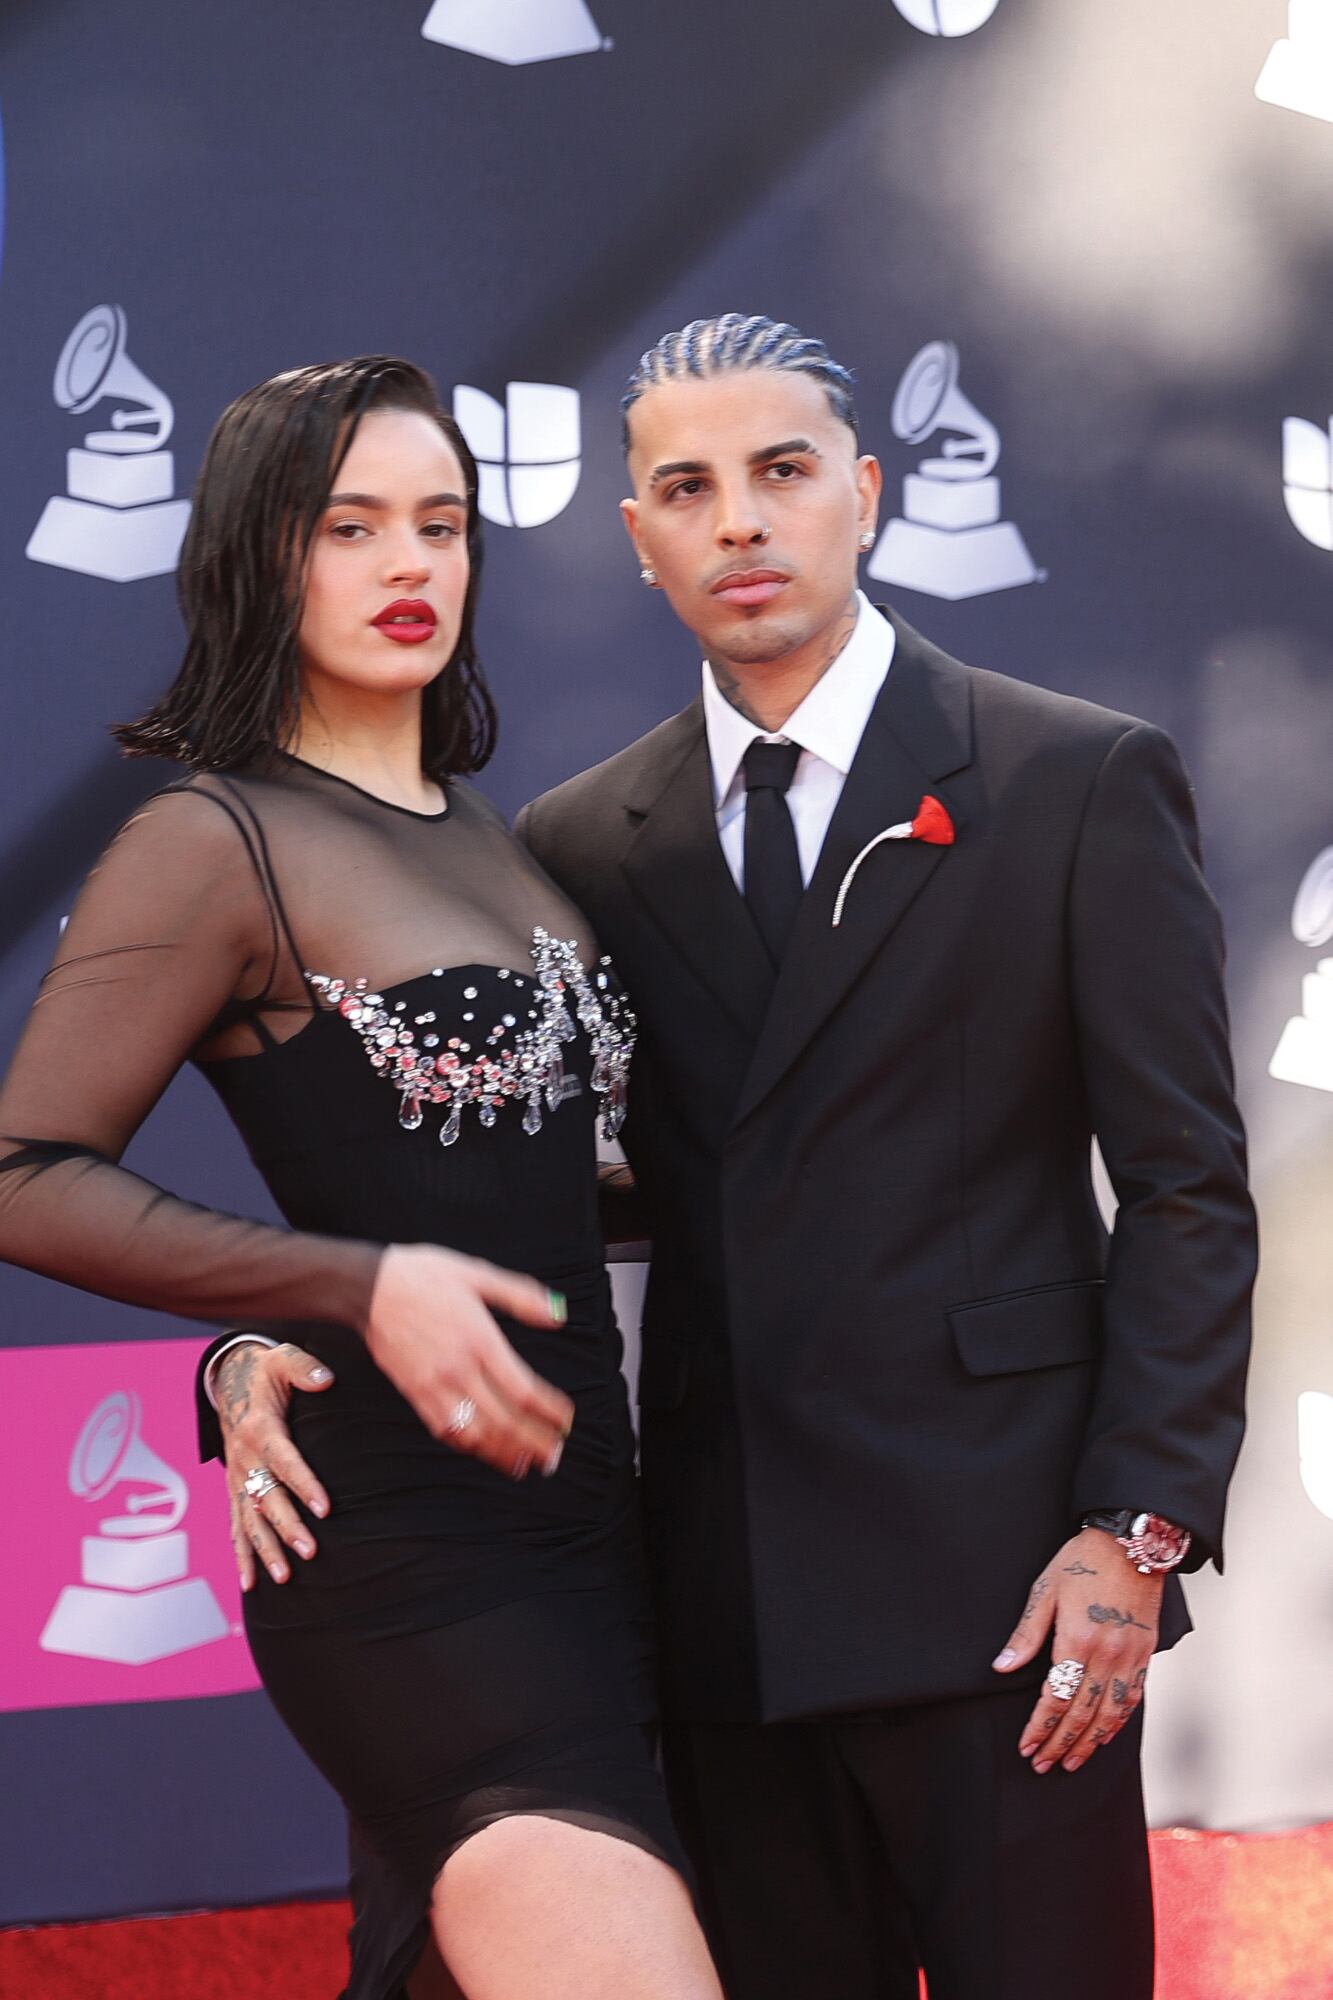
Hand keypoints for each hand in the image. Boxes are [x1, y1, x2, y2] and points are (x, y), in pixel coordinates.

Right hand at [216, 1340, 334, 1590]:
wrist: (229, 1381)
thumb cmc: (266, 1371)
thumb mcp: (282, 1359)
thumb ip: (304, 1368)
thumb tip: (326, 1380)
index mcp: (259, 1428)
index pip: (285, 1461)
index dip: (305, 1484)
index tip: (326, 1508)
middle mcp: (244, 1458)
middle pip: (267, 1498)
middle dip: (288, 1527)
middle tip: (312, 1551)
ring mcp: (236, 1478)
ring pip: (250, 1520)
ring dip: (266, 1550)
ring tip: (286, 1576)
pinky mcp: (234, 1489)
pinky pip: (236, 1527)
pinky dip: (242, 1556)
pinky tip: (251, 1585)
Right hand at [364, 1244, 573, 1478]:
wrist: (369, 1287)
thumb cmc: (423, 1276)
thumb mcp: (478, 1274)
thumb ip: (521, 1296)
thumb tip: (558, 1314)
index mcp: (480, 1341)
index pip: (524, 1391)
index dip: (548, 1413)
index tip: (565, 1421)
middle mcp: (459, 1369)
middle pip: (504, 1421)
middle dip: (534, 1444)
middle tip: (553, 1458)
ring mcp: (434, 1386)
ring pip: (475, 1434)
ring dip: (504, 1454)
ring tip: (525, 1465)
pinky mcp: (414, 1394)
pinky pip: (445, 1430)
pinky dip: (469, 1446)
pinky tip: (484, 1450)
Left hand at [992, 1527, 1162, 1773]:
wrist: (1131, 1543)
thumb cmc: (1083, 1561)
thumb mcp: (1045, 1590)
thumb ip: (1026, 1634)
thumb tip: (1002, 1667)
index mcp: (1077, 1640)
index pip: (1056, 1698)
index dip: (1040, 1727)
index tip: (1027, 1747)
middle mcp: (1107, 1654)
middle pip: (1082, 1713)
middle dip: (1060, 1743)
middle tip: (1043, 1764)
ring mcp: (1130, 1656)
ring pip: (1110, 1714)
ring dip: (1089, 1742)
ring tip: (1072, 1762)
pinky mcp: (1146, 1653)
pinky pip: (1133, 1698)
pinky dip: (1118, 1722)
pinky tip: (1105, 1735)